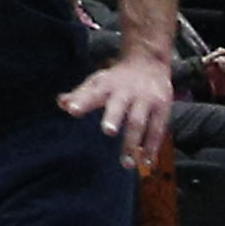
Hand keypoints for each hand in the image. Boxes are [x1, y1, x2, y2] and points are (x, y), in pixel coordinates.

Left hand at [58, 50, 173, 171]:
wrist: (148, 62)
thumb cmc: (116, 79)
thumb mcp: (97, 82)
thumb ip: (80, 95)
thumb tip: (61, 103)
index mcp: (106, 84)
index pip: (92, 92)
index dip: (82, 101)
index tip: (72, 110)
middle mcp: (126, 91)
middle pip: (119, 104)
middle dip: (113, 117)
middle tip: (108, 131)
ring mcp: (145, 98)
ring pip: (138, 121)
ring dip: (132, 143)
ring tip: (127, 163)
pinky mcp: (162, 106)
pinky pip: (157, 129)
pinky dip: (152, 146)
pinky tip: (147, 162)